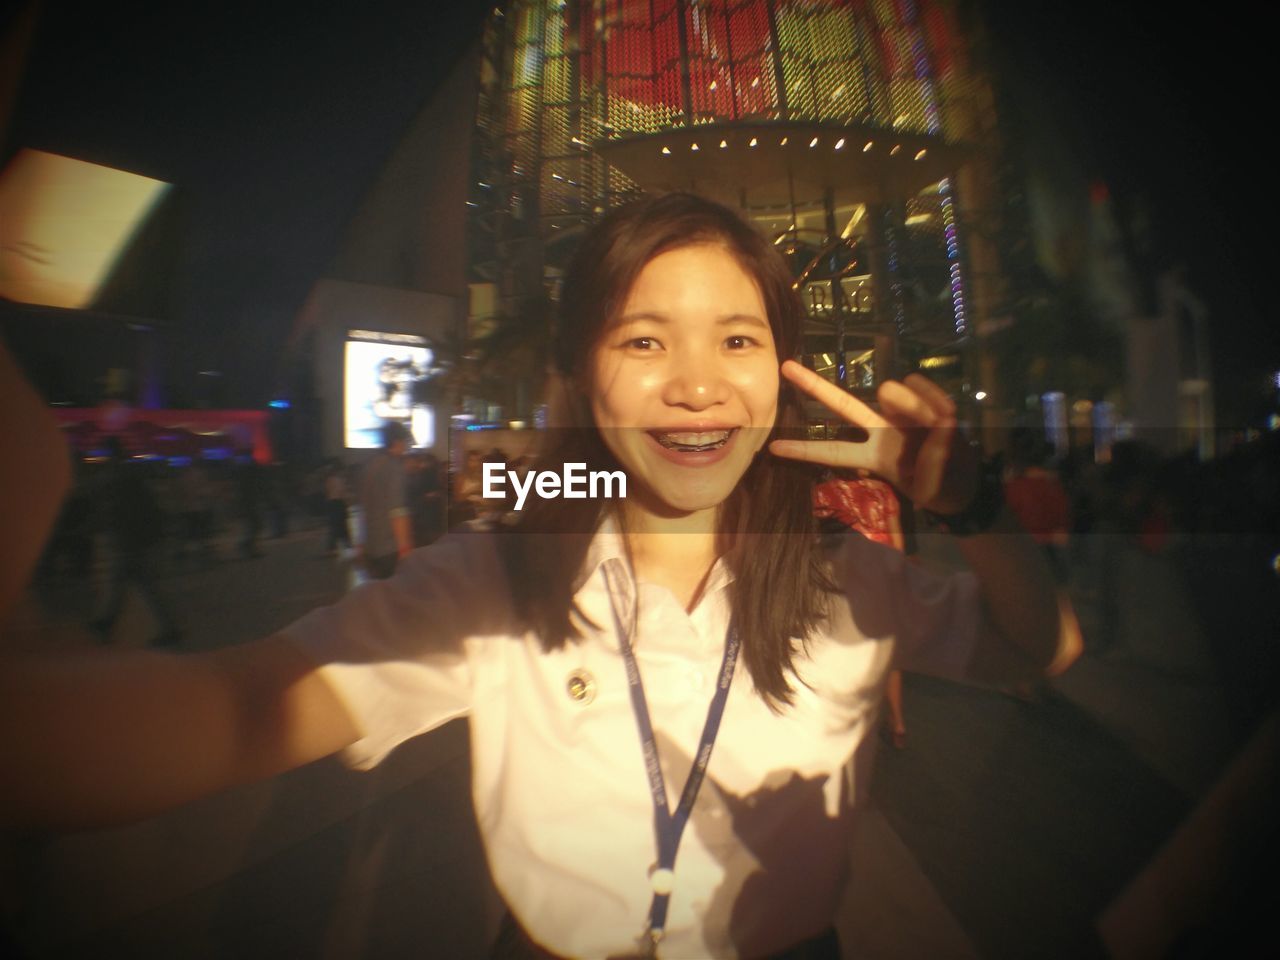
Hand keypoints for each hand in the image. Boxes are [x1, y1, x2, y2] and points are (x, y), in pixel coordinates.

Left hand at [769, 360, 977, 513]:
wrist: (965, 482)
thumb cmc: (939, 487)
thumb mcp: (928, 485)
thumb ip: (922, 452)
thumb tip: (921, 415)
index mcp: (873, 458)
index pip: (835, 452)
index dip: (805, 451)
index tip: (772, 449)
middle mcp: (880, 431)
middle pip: (843, 404)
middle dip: (814, 386)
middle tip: (784, 367)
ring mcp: (899, 417)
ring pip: (894, 391)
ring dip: (915, 406)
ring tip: (936, 427)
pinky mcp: (923, 403)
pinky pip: (922, 388)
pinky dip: (933, 398)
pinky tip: (945, 414)